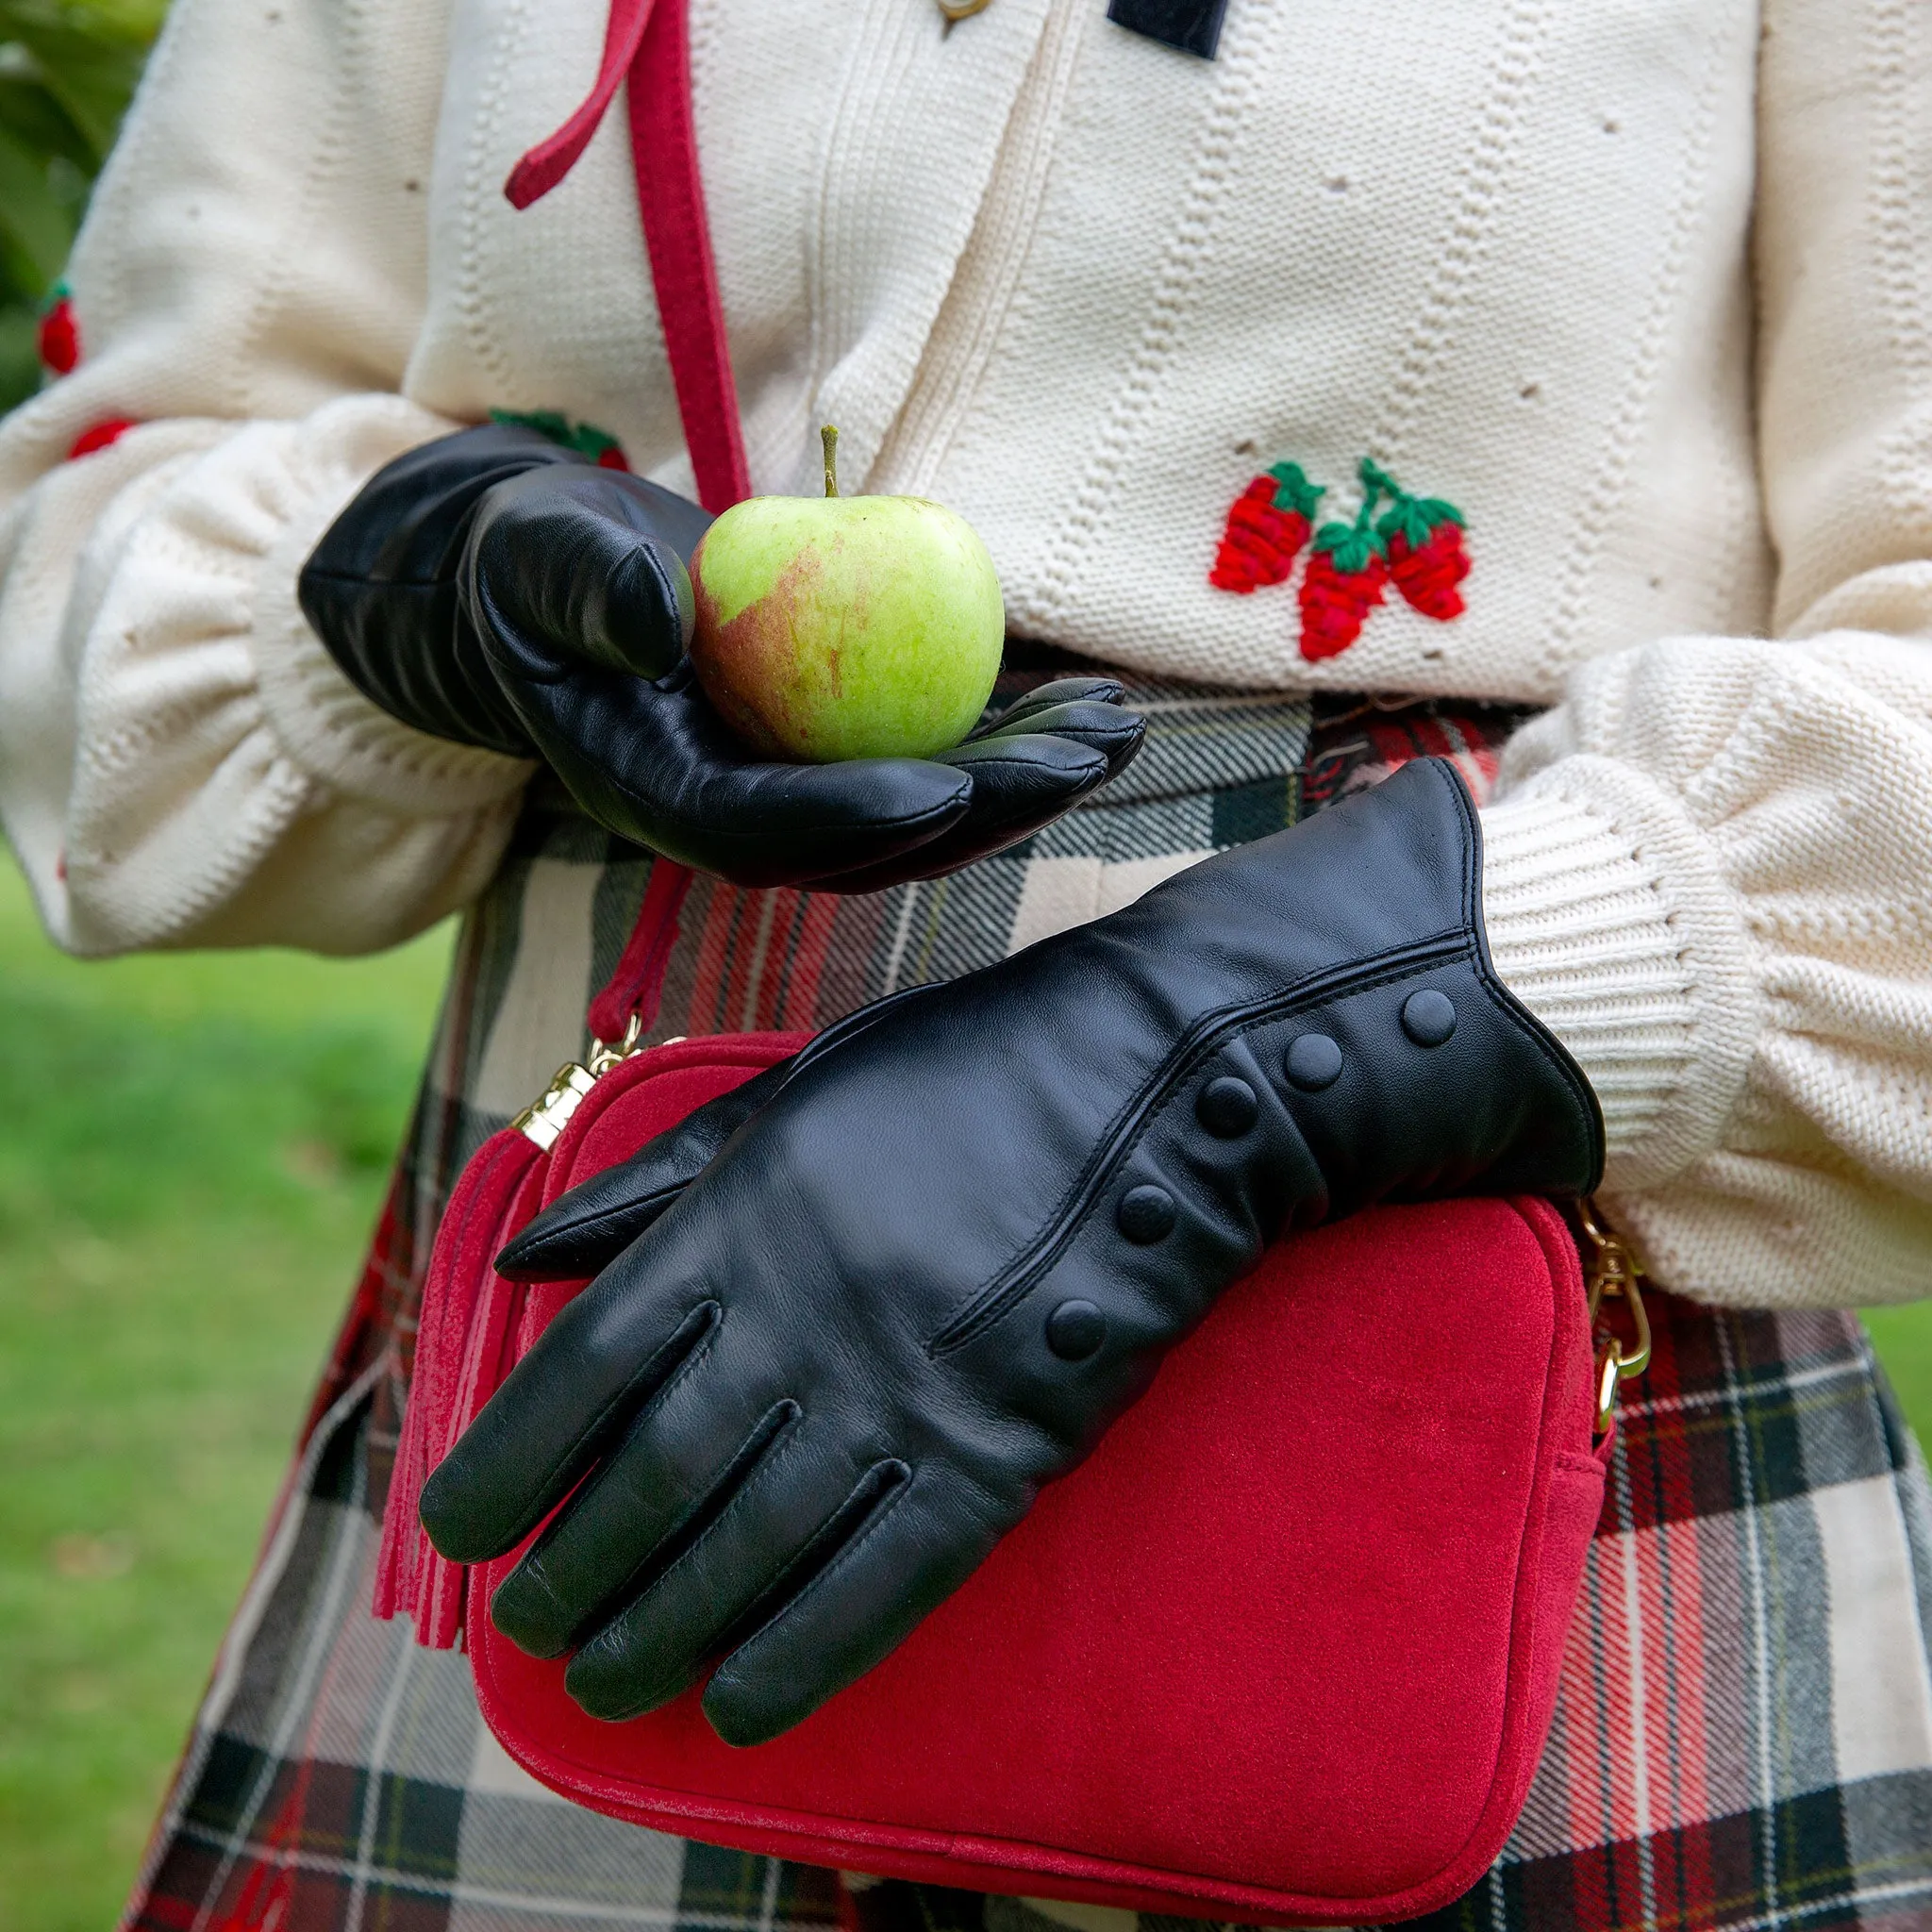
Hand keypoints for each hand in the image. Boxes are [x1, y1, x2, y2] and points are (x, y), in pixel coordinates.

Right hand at [299, 425, 1142, 889]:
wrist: (566, 584)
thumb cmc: (539, 568)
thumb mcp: (539, 561)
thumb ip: (589, 591)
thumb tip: (658, 619)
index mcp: (663, 799)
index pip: (766, 832)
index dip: (859, 816)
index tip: (948, 783)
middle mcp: (744, 819)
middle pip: (879, 841)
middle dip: (991, 811)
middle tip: (1085, 759)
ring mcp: (802, 793)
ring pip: (930, 813)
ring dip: (1028, 782)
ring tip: (1118, 731)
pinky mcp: (846, 751)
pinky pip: (941, 756)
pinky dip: (1016, 736)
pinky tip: (1095, 702)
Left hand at [418, 758, 1602, 1744]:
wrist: (1158, 1081)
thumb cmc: (963, 1070)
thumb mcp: (791, 1089)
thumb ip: (657, 1181)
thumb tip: (532, 1260)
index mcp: (742, 1218)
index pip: (583, 1373)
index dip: (508, 1467)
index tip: (461, 1530)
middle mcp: (803, 1316)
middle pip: (652, 1482)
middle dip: (577, 1577)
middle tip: (538, 1634)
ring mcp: (903, 1390)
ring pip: (752, 1549)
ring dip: (664, 1634)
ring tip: (609, 1681)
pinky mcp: (1001, 1446)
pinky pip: (884, 1578)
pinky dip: (804, 1653)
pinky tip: (742, 1703)